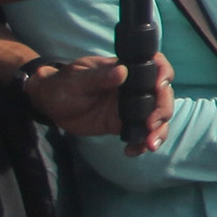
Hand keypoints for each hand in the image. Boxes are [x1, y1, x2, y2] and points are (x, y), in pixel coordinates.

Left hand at [33, 54, 171, 155]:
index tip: (159, 86)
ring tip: (149, 145)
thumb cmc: (63, 85)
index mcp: (126, 69)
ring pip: (157, 117)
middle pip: (162, 96)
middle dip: (162, 111)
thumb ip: (99, 77)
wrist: (52, 105)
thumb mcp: (77, 79)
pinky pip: (141, 134)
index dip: (164, 73)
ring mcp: (131, 107)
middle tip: (151, 125)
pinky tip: (131, 151)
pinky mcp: (124, 124)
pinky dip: (141, 144)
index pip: (155, 66)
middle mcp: (134, 87)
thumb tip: (122, 72)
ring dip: (159, 131)